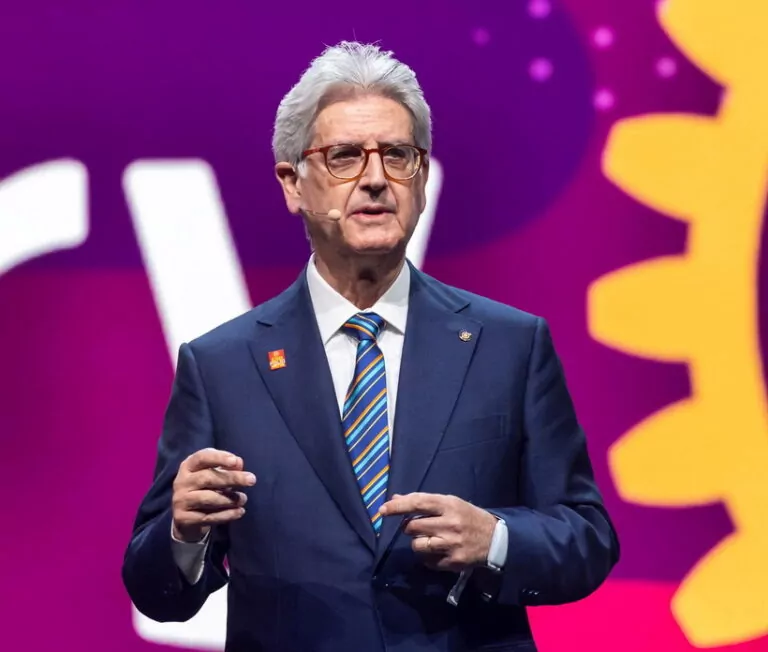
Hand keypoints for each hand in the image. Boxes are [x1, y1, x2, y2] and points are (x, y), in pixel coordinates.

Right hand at [171, 448, 255, 541]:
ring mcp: (181, 500)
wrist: (186, 518)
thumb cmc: (204, 489)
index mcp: (188, 466)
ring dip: (230, 499)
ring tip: (243, 499)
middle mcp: (181, 481)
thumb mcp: (214, 475)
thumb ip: (226, 468)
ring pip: (208, 498)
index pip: (202, 457)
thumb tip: (239, 463)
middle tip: (252, 480)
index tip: (235, 461)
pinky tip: (240, 512)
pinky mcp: (183, 518)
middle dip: (232, 478)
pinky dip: (227, 515)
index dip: (219, 458)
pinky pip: (208, 517)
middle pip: (207, 477)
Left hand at [379, 493, 497, 571]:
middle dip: (409, 527)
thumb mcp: (450, 503)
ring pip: (417, 545)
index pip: (418, 503)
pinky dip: (427, 556)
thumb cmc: (468, 517)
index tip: (383, 510)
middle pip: (412, 526)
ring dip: (417, 542)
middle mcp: (449, 524)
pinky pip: (427, 561)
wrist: (495, 539)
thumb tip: (395, 499)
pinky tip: (438, 550)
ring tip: (429, 539)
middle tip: (418, 526)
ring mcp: (451, 544)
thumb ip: (424, 502)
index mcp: (449, 505)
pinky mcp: (452, 562)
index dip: (398, 506)